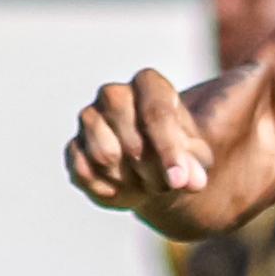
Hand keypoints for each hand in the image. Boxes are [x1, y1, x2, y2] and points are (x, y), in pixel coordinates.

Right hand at [67, 67, 213, 213]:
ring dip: (129, 181)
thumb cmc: (182, 155)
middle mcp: (114, 95)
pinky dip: (107, 190)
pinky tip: (125, 190)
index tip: (179, 181)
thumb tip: (190, 181)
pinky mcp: (74, 147)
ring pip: (104, 156)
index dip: (168, 150)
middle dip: (152, 171)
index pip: (156, 113)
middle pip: (130, 140)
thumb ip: (197, 165)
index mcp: (150, 85)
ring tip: (147, 183)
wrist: (156, 170)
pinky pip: (84, 173)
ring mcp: (89, 118)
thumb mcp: (199, 159)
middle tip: (166, 185)